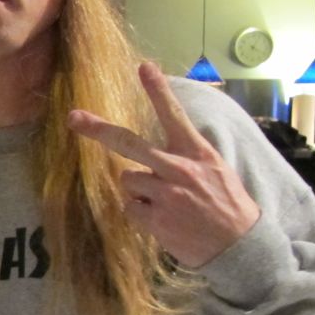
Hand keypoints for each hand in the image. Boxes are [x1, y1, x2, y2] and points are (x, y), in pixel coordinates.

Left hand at [66, 61, 259, 268]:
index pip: (174, 115)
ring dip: (137, 189)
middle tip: (74, 117)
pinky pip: (129, 207)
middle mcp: (179, 169)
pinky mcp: (155, 219)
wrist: (241, 247)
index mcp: (197, 153)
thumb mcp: (216, 170)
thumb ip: (186, 156)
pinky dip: (139, 212)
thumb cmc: (227, 205)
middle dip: (98, 129)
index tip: (143, 67)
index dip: (158, 90)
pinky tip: (162, 219)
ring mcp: (166, 194)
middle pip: (129, 143)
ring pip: (127, 180)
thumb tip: (151, 153)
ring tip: (164, 202)